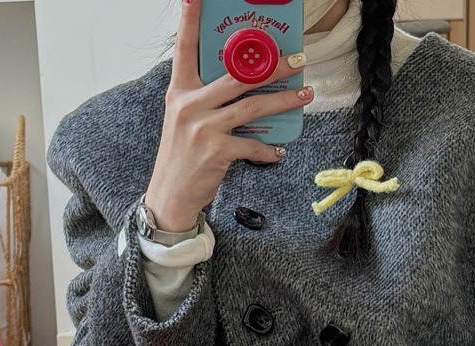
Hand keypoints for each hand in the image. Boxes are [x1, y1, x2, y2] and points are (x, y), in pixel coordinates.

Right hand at [146, 0, 311, 229]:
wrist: (170, 196)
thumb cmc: (181, 157)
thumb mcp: (183, 120)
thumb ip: (204, 99)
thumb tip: (239, 84)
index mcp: (179, 91)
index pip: (184, 48)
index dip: (189, 20)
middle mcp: (190, 104)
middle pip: (237, 75)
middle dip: (272, 66)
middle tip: (297, 58)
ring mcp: (203, 127)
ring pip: (253, 106)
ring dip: (284, 101)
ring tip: (305, 95)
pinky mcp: (216, 151)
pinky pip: (252, 144)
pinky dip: (268, 149)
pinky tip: (278, 150)